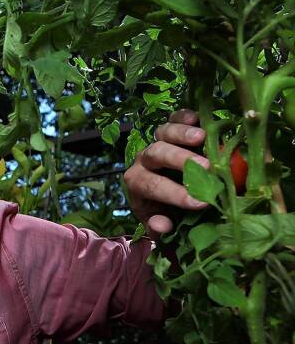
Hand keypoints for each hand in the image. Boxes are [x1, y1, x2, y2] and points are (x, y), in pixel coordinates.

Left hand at [124, 109, 210, 238]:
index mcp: (137, 184)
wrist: (170, 197)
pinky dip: (184, 116)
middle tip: (206, 168)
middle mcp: (143, 161)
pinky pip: (174, 118)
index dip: (175, 194)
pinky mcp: (170, 129)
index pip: (152, 187)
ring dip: (182, 134)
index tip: (200, 202)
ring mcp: (156, 142)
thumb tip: (162, 226)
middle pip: (156, 154)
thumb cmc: (167, 211)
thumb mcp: (161, 224)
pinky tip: (198, 118)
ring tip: (203, 137)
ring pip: (163, 132)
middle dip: (180, 160)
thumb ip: (160, 227)